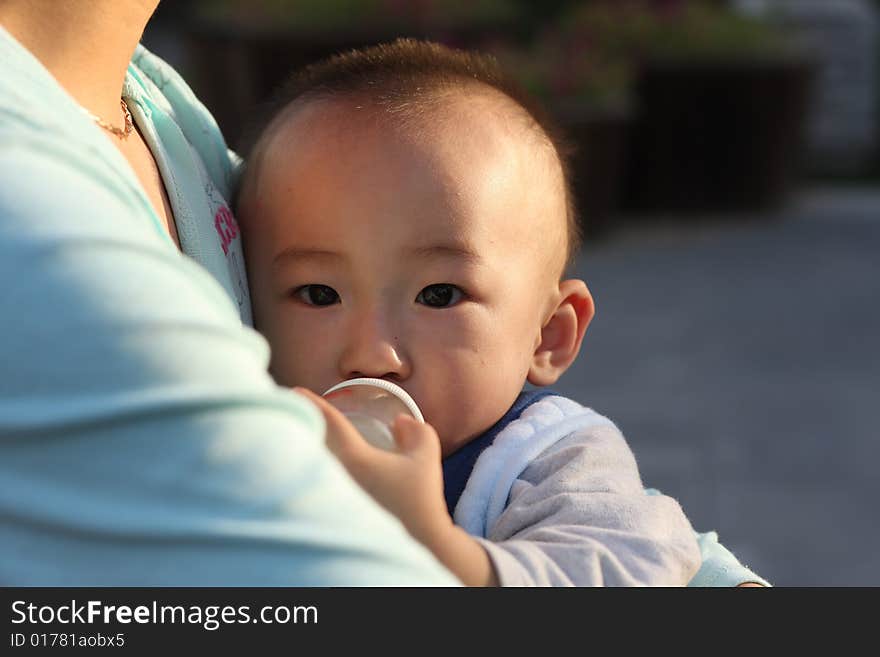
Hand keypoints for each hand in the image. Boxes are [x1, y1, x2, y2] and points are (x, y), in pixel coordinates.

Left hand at [293, 387, 453, 546]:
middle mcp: (336, 476)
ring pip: (310, 463)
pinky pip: (315, 482)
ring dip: (301, 447)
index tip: (297, 390)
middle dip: (299, 424)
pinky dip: (309, 469)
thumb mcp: (425, 456)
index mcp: (354, 459)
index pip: (328, 423)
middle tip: (289, 408)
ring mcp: (332, 496)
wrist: (418, 541)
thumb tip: (399, 422)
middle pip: (308, 443)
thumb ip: (415, 430)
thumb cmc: (419, 498)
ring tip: (297, 435)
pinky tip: (309, 468)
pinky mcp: (334, 511)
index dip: (313, 403)